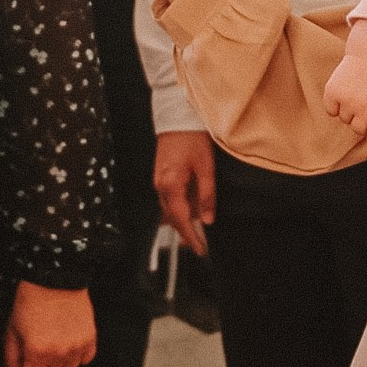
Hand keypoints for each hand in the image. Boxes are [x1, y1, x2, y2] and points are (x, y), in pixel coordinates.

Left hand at [3, 281, 96, 366]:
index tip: (29, 360)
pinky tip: (69, 336)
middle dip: (44, 362)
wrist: (54, 279)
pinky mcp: (90, 339)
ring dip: (61, 358)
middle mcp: (59, 353)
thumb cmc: (30, 302)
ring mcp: (76, 347)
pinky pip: (85, 358)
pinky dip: (77, 352)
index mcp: (37, 352)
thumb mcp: (13, 330)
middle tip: (40, 340)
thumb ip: (12, 359)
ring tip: (55, 336)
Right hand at [154, 129, 217, 257]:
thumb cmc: (192, 138)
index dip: (191, 236)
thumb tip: (207, 219)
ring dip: (183, 220)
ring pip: (169, 209)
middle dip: (185, 233)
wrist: (177, 117)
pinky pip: (169, 198)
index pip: (181, 219)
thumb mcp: (206, 167)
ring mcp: (158, 180)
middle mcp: (160, 185)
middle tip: (200, 246)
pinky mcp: (161, 175)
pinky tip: (191, 209)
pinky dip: (179, 208)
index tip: (200, 249)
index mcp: (171, 185)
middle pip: (172, 218)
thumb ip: (207, 195)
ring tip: (198, 231)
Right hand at [322, 35, 366, 143]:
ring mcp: (348, 101)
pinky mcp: (333, 92)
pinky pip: (331, 110)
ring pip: (344, 119)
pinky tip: (345, 92)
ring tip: (357, 93)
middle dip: (362, 120)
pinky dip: (336, 104)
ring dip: (349, 110)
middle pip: (358, 130)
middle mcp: (366, 109)